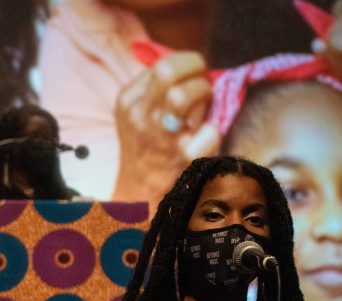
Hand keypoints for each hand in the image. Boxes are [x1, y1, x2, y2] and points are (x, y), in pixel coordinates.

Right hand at [113, 51, 219, 211]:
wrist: (142, 193)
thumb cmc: (147, 148)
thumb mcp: (138, 113)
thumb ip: (158, 87)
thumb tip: (193, 65)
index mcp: (127, 100)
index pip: (163, 64)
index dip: (187, 66)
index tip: (194, 77)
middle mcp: (138, 116)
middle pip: (169, 71)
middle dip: (196, 73)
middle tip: (203, 88)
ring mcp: (158, 137)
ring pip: (183, 94)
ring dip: (204, 96)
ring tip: (203, 111)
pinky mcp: (182, 158)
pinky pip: (210, 130)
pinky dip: (213, 133)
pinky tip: (204, 139)